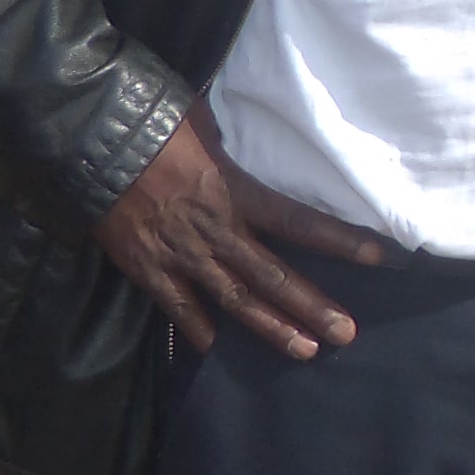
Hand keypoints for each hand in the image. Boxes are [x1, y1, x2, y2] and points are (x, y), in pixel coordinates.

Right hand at [94, 104, 385, 359]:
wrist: (92, 142)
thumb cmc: (154, 124)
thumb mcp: (206, 125)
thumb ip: (229, 147)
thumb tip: (239, 142)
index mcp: (237, 192)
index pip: (300, 222)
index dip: (342, 242)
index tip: (381, 258)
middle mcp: (217, 231)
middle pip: (273, 277)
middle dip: (312, 307)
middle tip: (346, 334)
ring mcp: (182, 255)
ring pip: (235, 301)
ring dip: (271, 328)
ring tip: (304, 350)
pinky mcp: (147, 268)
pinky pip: (178, 307)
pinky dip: (198, 330)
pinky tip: (216, 348)